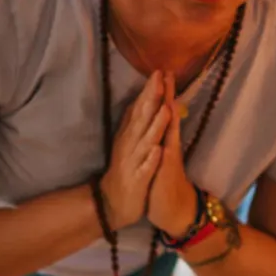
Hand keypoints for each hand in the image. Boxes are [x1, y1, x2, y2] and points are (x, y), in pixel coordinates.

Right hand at [99, 71, 169, 230]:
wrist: (111, 204)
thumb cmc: (124, 172)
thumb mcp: (126, 144)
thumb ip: (134, 124)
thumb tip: (140, 101)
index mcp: (128, 136)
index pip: (138, 109)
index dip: (148, 91)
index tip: (159, 71)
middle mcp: (129, 145)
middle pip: (141, 119)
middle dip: (151, 99)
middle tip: (160, 78)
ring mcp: (133, 162)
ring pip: (145, 141)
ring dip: (154, 126)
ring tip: (165, 109)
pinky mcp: (137, 181)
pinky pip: (145, 169)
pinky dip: (151, 159)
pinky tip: (158, 150)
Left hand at [147, 72, 198, 237]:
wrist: (173, 210)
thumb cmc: (162, 182)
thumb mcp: (158, 156)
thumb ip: (159, 136)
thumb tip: (157, 118)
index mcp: (162, 140)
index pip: (161, 111)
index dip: (159, 93)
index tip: (158, 72)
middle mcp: (168, 145)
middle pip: (168, 116)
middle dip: (166, 95)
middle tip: (166, 72)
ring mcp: (169, 158)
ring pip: (170, 134)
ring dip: (169, 116)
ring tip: (169, 96)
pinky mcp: (168, 173)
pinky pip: (168, 159)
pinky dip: (166, 147)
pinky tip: (166, 140)